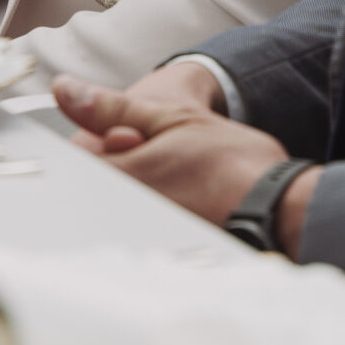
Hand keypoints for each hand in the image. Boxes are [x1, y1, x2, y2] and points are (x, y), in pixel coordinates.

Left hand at [54, 71, 315, 229]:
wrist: (280, 209)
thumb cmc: (230, 165)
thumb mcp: (169, 118)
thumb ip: (108, 108)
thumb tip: (64, 90)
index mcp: (116, 177)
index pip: (76, 157)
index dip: (103, 138)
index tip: (132, 134)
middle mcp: (119, 214)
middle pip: (96, 182)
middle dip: (120, 163)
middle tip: (162, 157)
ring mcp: (137, 236)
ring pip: (117, 203)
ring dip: (139, 188)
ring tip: (182, 181)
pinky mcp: (157, 254)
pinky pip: (138, 226)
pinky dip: (156, 211)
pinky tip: (189, 204)